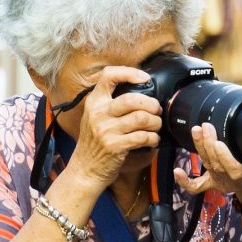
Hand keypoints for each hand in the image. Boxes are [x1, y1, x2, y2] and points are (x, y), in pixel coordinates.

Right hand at [67, 66, 162, 189]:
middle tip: (156, 110)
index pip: (109, 75)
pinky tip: (153, 140)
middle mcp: (98, 114)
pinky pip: (143, 137)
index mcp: (94, 102)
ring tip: (156, 126)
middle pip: (132, 99)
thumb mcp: (94, 117)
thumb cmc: (95, 142)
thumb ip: (109, 103)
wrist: (85, 169)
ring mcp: (106, 130)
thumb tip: (139, 90)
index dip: (129, 72)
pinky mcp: (115, 146)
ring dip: (155, 122)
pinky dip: (153, 138)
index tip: (145, 79)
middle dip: (151, 104)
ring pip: (141, 118)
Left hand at [174, 123, 241, 201]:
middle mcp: (231, 180)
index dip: (225, 157)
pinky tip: (177, 171)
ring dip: (200, 147)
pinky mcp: (211, 183)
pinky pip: (197, 186)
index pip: (234, 169)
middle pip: (217, 163)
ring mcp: (220, 181)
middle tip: (206, 126)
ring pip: (207, 165)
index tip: (220, 143)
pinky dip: (185, 181)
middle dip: (208, 144)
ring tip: (197, 130)